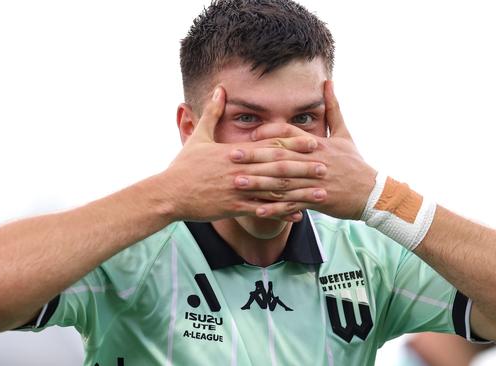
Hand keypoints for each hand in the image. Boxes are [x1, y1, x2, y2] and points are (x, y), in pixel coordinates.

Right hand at [162, 86, 328, 221]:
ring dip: (299, 192)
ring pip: (274, 190)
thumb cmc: (184, 166)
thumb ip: (212, 113)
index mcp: (234, 152)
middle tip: (326, 166)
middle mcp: (240, 170)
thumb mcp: (198, 136)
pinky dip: (281, 212)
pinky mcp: (233, 208)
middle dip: (303, 167)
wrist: (169, 193)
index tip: (313, 141)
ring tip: (319, 193)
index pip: (269, 146)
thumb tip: (219, 89)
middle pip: (277, 168)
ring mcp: (238, 190)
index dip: (293, 143)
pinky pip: (262, 210)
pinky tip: (297, 214)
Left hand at [231, 80, 376, 219]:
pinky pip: (292, 205)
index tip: (249, 135)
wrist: (373, 192)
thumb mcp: (345, 133)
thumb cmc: (355, 162)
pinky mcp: (317, 201)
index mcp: (318, 144)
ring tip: (238, 184)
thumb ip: (333, 108)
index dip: (269, 133)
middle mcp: (314, 162)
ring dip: (259, 183)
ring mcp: (314, 182)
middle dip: (255, 157)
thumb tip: (328, 82)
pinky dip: (275, 209)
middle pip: (280, 157)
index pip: (290, 134)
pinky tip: (257, 211)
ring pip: (282, 182)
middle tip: (232, 156)